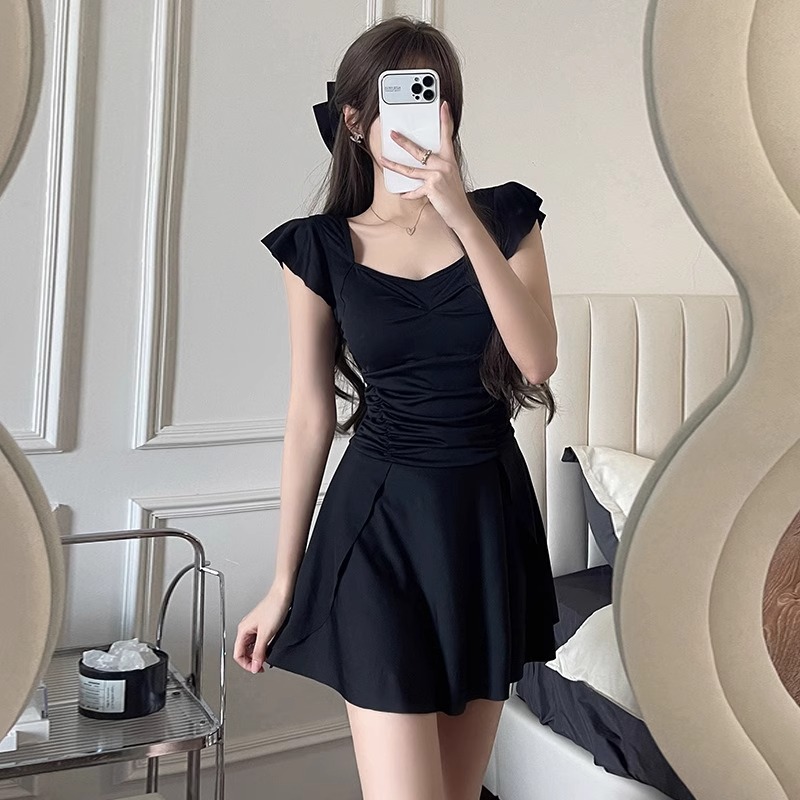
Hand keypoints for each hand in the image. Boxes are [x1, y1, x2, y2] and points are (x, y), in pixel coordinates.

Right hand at [233, 587, 291, 673]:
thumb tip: (254, 667)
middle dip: (253, 660)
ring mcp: (254, 626)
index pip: (238, 654)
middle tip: (263, 664)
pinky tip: (271, 646)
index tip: (257, 669)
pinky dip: (263, 646)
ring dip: (259, 653)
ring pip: (252, 646)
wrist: (284, 594)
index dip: (247, 664)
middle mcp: (246, 628)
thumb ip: (259, 652)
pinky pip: (259, 640)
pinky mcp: (263, 625)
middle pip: (244, 651)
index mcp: (243, 630)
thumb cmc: (274, 607)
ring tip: (267, 655)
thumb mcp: (266, 634)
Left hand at [378, 100, 475, 231]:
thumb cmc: (454, 196)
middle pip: (420, 150)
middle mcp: (444, 165)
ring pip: (411, 169)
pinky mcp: (432, 188)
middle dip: (404, 142)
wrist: (461, 214)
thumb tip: (423, 162)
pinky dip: (408, 193)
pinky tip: (402, 194)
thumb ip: (438, 167)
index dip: (446, 119)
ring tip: (383, 160)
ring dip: (394, 165)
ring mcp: (438, 176)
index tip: (443, 105)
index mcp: (450, 160)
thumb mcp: (450, 177)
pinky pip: (415, 190)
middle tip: (393, 134)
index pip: (448, 135)